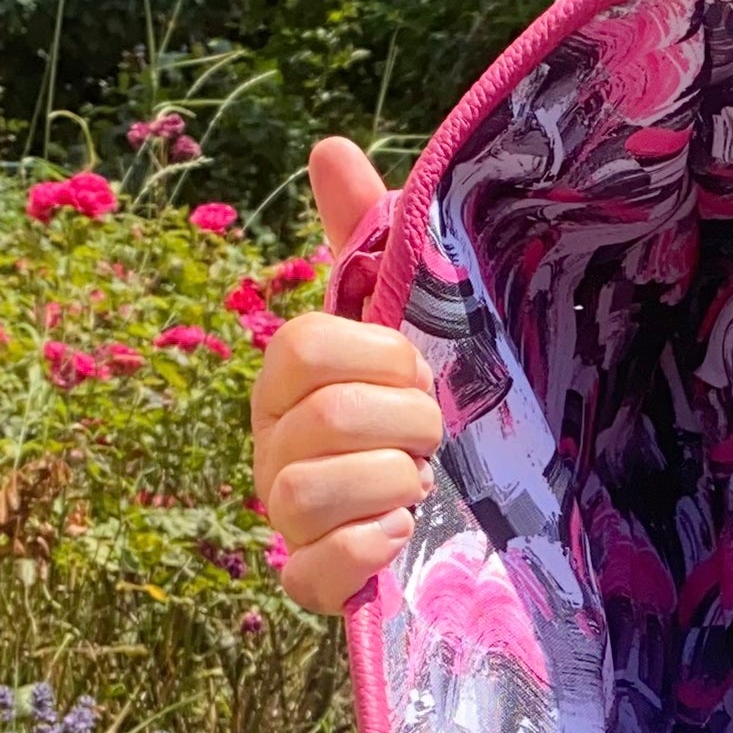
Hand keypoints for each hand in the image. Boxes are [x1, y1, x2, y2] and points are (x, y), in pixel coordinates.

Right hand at [251, 138, 442, 615]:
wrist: (461, 501)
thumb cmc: (414, 396)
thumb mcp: (399, 311)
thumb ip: (368, 235)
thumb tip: (328, 149)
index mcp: (287, 378)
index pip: (306, 345)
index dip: (380, 356)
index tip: (419, 370)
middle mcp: (271, 445)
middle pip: (326, 420)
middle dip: (406, 423)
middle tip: (436, 434)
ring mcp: (284, 517)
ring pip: (308, 495)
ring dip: (394, 484)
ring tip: (421, 484)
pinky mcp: (310, 583)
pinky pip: (310, 574)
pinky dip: (364, 552)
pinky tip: (401, 532)